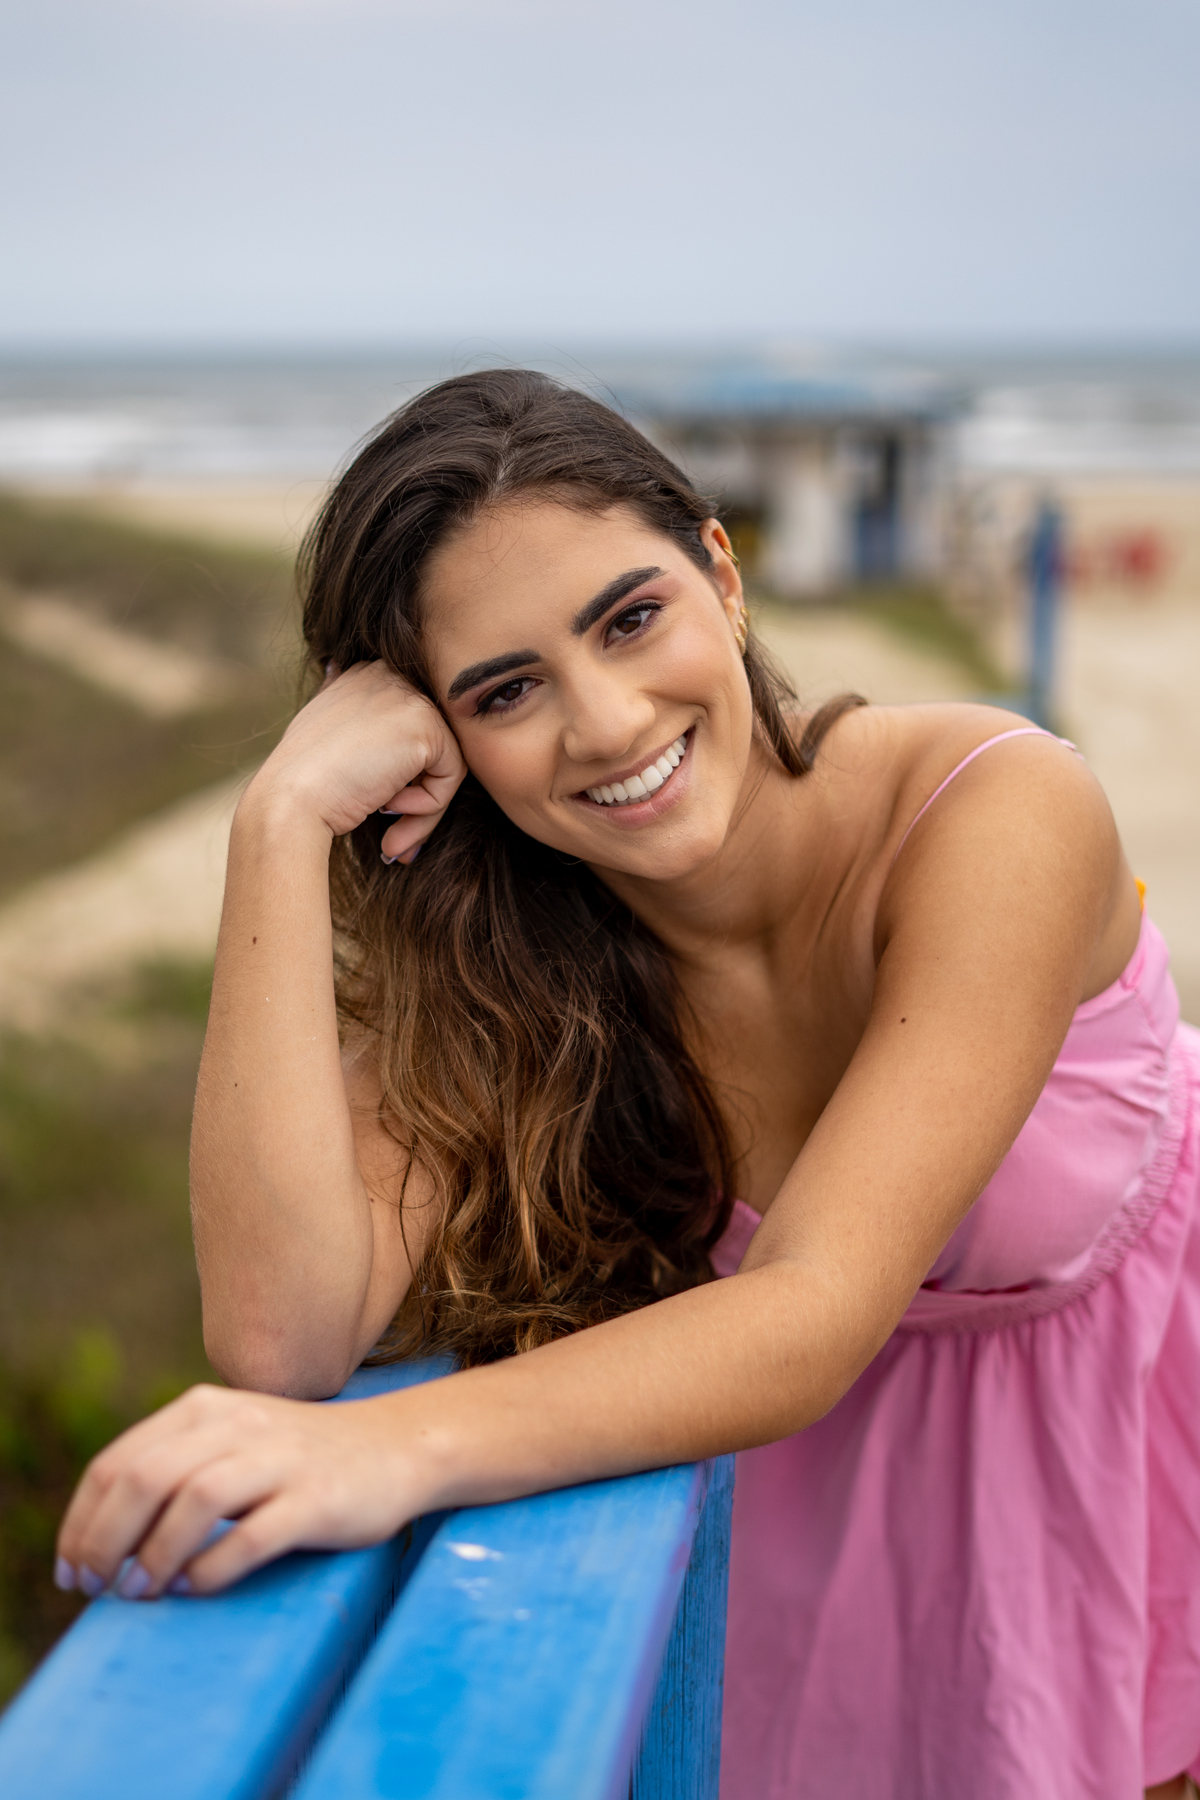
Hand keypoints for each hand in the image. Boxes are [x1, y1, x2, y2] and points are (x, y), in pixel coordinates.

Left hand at [54, 1383, 429, 1599]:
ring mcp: (281, 1459)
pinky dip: (212, 1569)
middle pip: (146, 1478)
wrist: (395, 1447)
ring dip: (153, 1556)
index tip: (71, 1572)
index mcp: (205, 1408)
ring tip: (140, 1593)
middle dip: (104, 1542)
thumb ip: (172, 1467)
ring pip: (194, 1499)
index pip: (118, 1463)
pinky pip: (251, 1536)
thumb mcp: (230, 1440)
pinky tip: (195, 1588)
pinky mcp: (317, 1499)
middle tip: (95, 1589)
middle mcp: (238, 1425)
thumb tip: (100, 1538)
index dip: (80, 1523)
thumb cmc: (299, 1457)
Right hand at [245, 660, 466, 862]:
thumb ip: (348, 711)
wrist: (289, 802)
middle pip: (431, 745)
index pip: (410, 727)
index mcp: (365, 674)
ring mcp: (408, 698)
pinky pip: (451, 775)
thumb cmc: (303, 781)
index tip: (377, 806)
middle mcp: (388, 676)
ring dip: (423, 810)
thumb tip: (339, 672)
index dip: (399, 774)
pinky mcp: (425, 727)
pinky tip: (388, 809)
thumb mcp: (321, 729)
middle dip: (417, 796)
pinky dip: (428, 807)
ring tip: (392, 835)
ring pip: (445, 763)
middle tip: (393, 835)